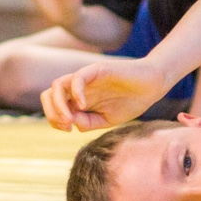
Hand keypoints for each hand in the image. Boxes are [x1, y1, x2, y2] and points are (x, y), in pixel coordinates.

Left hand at [40, 57, 167, 131]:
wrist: (153, 86)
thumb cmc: (132, 101)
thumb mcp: (106, 120)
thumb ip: (87, 122)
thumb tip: (70, 123)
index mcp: (79, 98)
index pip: (53, 106)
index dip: (54, 120)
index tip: (68, 130)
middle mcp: (79, 87)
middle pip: (48, 95)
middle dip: (51, 113)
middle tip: (66, 126)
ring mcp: (87, 77)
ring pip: (57, 85)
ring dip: (58, 105)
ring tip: (70, 119)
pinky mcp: (98, 69)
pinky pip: (77, 78)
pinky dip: (75, 92)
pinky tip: (84, 105)